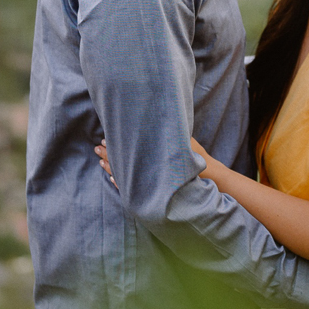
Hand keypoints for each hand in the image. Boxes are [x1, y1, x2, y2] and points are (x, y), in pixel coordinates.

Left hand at [95, 138, 222, 185]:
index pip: (129, 150)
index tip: (105, 140)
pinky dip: (121, 183)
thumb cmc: (198, 159)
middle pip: (124, 161)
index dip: (115, 146)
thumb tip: (158, 117)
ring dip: (112, 168)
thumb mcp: (186, 142)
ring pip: (125, 176)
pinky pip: (133, 188)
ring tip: (100, 162)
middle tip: (97, 148)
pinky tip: (112, 180)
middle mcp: (151, 170)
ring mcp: (151, 182)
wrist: (210, 180)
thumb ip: (170, 133)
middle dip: (109, 155)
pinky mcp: (154, 191)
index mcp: (155, 156)